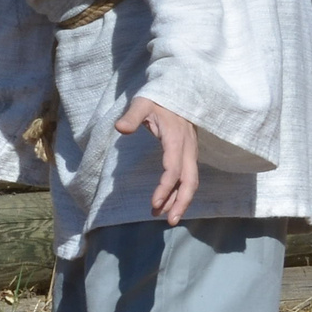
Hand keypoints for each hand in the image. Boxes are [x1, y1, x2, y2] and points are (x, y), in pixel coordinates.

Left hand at [115, 96, 197, 224]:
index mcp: (176, 138)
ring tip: (166, 218)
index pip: (173, 169)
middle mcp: (187, 148)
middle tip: (169, 221)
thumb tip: (120, 128)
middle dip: (181, 202)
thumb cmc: (158, 98)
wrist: (179, 90)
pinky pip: (188, 176)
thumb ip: (131, 116)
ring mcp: (190, 151)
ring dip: (180, 200)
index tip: (154, 204)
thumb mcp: (143, 103)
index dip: (165, 188)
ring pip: (191, 181)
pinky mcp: (188, 153)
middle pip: (190, 180)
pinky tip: (169, 202)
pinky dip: (180, 191)